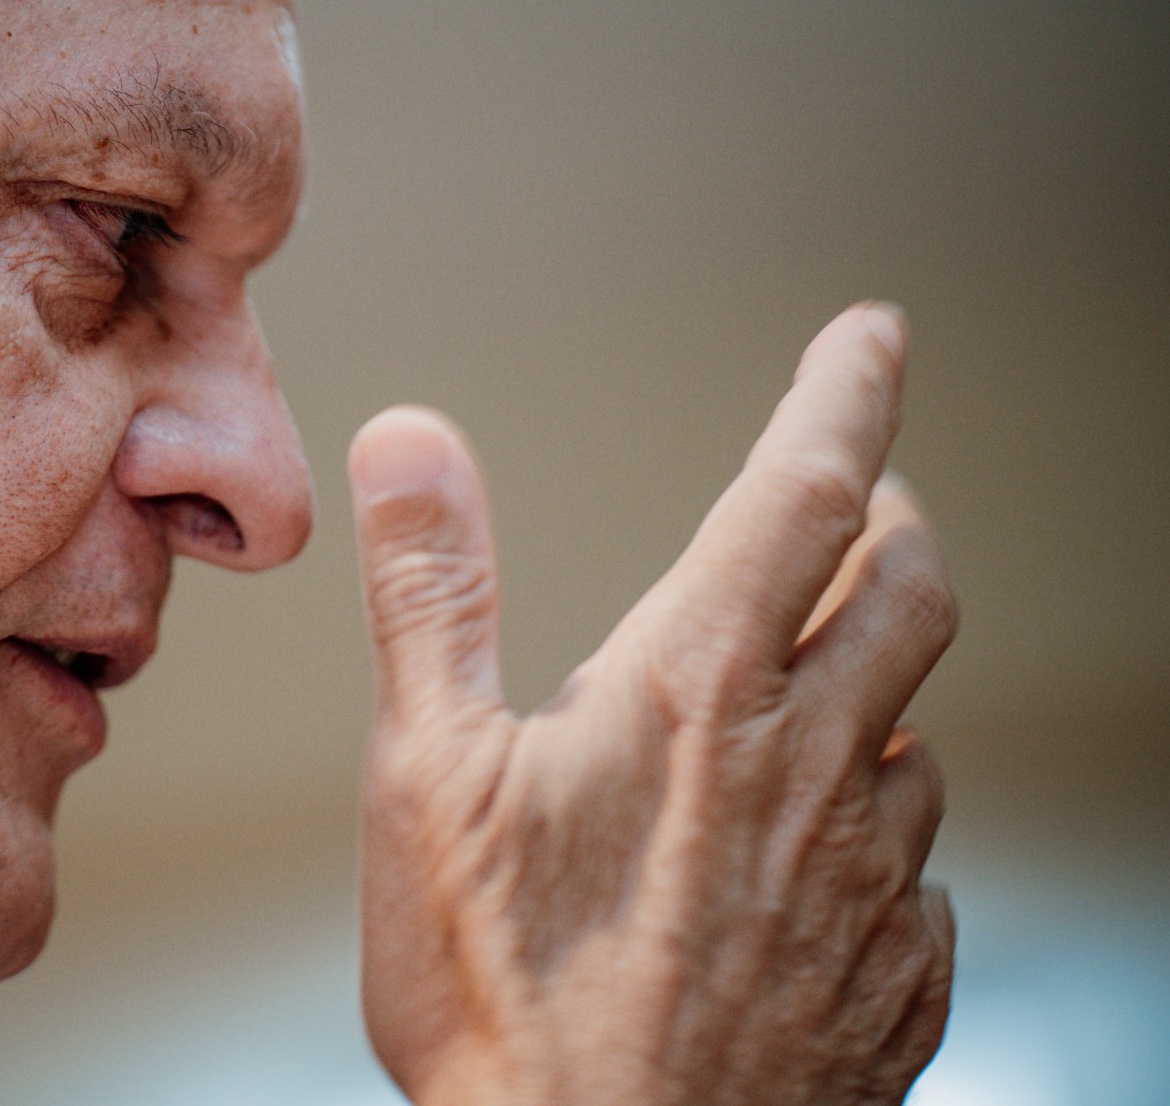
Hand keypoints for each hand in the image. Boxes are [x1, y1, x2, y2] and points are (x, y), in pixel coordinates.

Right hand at [350, 304, 955, 1105]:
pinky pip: (918, 871)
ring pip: (920, 734)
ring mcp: (865, 880)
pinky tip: (816, 861)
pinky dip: (878, 826)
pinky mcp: (892, 980)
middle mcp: (809, 768)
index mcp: (697, 694)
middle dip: (890, 524)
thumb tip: (413, 445)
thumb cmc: (504, 998)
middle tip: (860, 505)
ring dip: (881, 686)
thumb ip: (433, 596)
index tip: (872, 333)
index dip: (848, 392)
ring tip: (817, 695)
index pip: (806, 491)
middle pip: (911, 593)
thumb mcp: (425, 778)